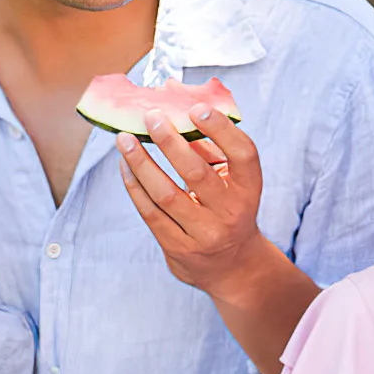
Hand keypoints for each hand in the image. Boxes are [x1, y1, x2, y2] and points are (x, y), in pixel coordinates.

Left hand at [117, 102, 268, 298]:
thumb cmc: (228, 208)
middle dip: (169, 141)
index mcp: (248, 190)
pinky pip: (151, 213)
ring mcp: (205, 235)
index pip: (242, 155)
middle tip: (150, 117)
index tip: (197, 108)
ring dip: (141, 163)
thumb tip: (175, 111)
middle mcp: (231, 213)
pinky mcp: (179, 249)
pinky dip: (135, 186)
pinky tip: (125, 166)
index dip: (221, 130)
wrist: (232, 266)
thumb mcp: (232, 182)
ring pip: (166, 194)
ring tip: (124, 140)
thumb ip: (210, 150)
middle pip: (196, 173)